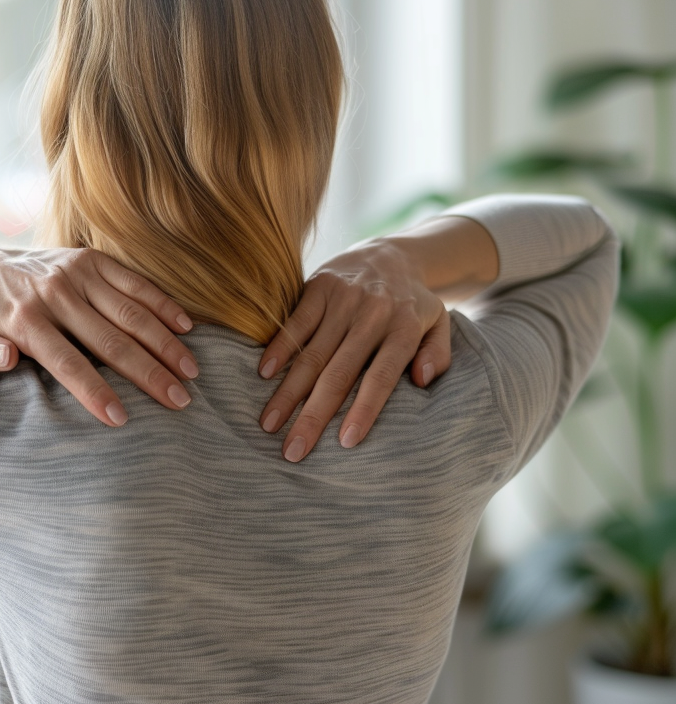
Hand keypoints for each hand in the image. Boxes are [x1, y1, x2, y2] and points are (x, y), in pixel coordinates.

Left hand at [0, 247, 199, 428]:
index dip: (94, 392)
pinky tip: (187, 328)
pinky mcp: (94, 260)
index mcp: (27, 320)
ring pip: (131, 313)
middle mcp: (57, 294)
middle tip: (179, 401)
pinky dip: (163, 305)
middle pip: (110, 341)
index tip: (121, 419)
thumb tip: (6, 359)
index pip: (67, 362)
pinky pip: (136, 283)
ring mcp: (78, 274)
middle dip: (148, 374)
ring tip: (190, 372)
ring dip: (165, 344)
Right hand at [257, 238, 451, 460]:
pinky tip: (264, 376)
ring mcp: (344, 298)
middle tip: (293, 450)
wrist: (390, 254)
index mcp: (404, 328)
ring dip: (288, 391)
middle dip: (314, 414)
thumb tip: (423, 381)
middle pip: (339, 372)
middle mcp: (373, 313)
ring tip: (269, 424)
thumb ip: (439, 355)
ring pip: (312, 353)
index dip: (364, 409)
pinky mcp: (319, 287)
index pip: (382, 376)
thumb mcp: (440, 326)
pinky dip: (279, 348)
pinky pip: (296, 322)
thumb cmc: (412, 306)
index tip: (345, 443)